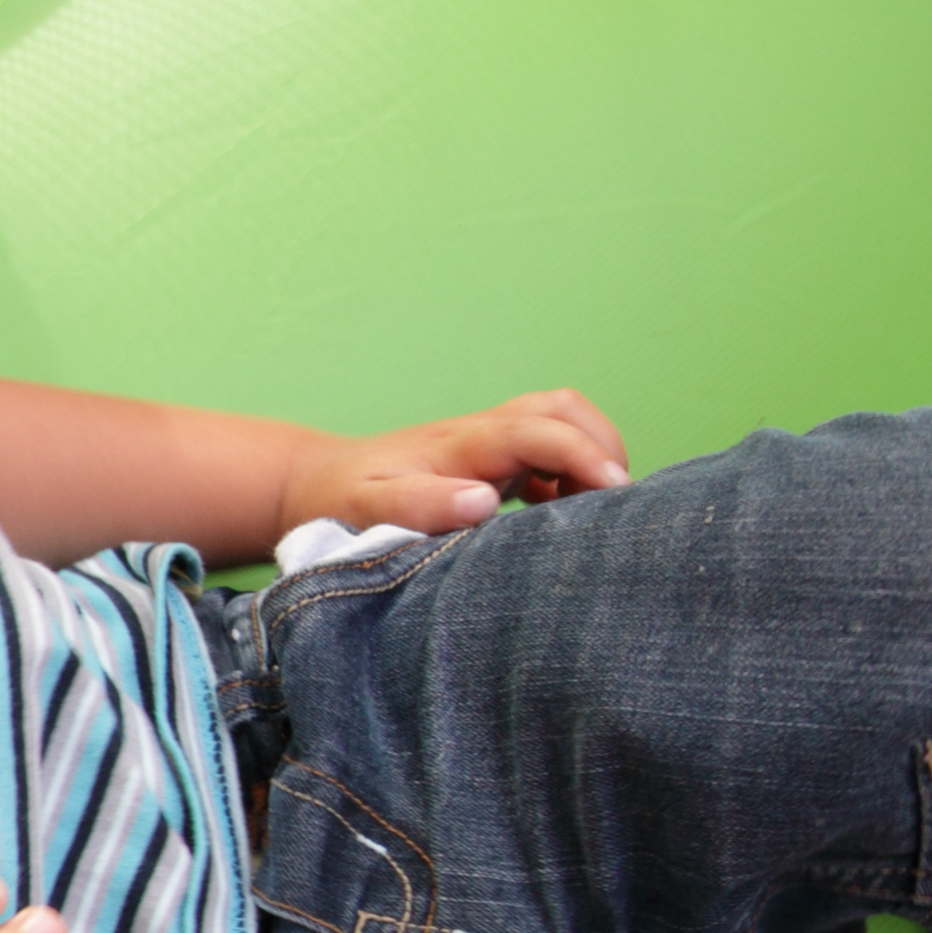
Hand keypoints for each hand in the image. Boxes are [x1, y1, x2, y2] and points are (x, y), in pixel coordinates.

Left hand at [279, 389, 630, 537]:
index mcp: (459, 444)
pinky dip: (571, 478)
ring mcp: (487, 445)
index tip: (616, 488)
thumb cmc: (338, 503)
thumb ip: (420, 505)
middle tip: (618, 503)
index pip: (536, 430)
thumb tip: (482, 502)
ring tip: (596, 514)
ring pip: (559, 426)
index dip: (582, 454)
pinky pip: (546, 455)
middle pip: (561, 411)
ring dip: (589, 457)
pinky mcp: (488, 463)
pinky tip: (566, 521)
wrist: (313, 484)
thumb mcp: (367, 510)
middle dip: (601, 445)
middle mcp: (480, 434)